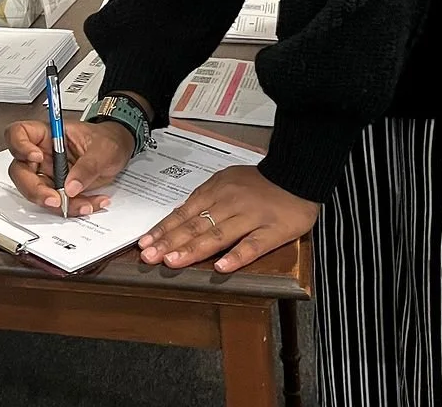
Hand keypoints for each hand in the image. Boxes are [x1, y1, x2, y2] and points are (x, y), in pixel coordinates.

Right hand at [5, 118, 133, 215]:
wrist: (120, 150)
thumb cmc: (108, 139)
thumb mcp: (103, 149)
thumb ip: (87, 166)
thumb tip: (70, 186)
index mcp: (48, 134)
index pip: (19, 133)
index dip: (20, 146)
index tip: (36, 158)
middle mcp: (43, 153)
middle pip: (20, 171)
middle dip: (34, 189)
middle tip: (54, 198)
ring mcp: (48, 172)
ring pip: (36, 192)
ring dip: (58, 204)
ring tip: (85, 203)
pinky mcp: (57, 188)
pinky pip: (56, 202)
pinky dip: (72, 208)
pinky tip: (90, 203)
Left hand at [138, 165, 319, 272]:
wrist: (297, 174)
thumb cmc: (259, 182)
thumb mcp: (227, 181)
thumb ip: (206, 198)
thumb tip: (180, 215)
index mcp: (217, 191)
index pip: (185, 213)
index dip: (164, 229)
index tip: (144, 244)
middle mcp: (230, 204)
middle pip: (196, 225)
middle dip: (170, 242)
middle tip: (149, 257)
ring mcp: (251, 218)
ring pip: (218, 235)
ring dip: (193, 249)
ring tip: (173, 262)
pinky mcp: (273, 231)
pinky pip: (253, 245)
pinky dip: (237, 256)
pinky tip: (221, 268)